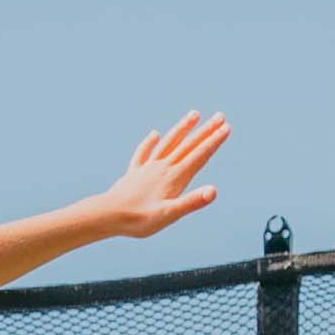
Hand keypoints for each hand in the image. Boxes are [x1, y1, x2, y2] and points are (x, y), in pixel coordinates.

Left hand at [91, 111, 231, 238]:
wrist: (107, 216)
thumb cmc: (138, 220)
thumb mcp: (168, 215)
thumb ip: (191, 202)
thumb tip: (213, 191)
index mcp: (174, 177)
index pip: (199, 155)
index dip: (214, 142)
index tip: (227, 127)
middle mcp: (162, 168)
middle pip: (188, 145)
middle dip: (205, 131)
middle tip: (220, 116)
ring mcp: (147, 168)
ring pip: (169, 143)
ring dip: (182, 129)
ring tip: (194, 115)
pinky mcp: (134, 173)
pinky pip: (144, 153)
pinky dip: (150, 143)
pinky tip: (154, 134)